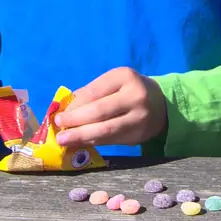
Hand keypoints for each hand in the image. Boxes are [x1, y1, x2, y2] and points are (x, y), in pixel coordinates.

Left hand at [53, 67, 167, 147]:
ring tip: (63, 140)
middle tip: (58, 126)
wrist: (162, 104)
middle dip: (75, 120)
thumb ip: (92, 92)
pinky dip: (92, 142)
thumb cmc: (129, 90)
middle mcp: (135, 96)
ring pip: (105, 130)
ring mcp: (138, 118)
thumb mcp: (114, 82)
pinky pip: (111, 140)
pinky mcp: (138, 135)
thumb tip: (65, 107)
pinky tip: (79, 143)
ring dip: (81, 136)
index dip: (75, 104)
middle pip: (100, 111)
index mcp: (125, 77)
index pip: (95, 92)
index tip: (59, 113)